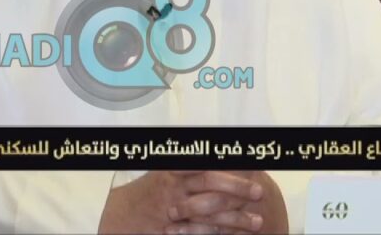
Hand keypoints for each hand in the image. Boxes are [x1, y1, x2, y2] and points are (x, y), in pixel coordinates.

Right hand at [98, 171, 263, 234]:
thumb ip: (191, 165)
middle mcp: (174, 187)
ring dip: (235, 218)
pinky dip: (218, 234)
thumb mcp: (167, 170)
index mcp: (175, 168)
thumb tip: (224, 153)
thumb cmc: (152, 189)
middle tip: (258, 192)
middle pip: (209, 183)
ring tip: (257, 222)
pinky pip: (199, 233)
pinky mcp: (174, 230)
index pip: (206, 162)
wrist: (122, 214)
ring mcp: (174, 210)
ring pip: (208, 212)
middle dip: (236, 187)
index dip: (230, 162)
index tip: (253, 164)